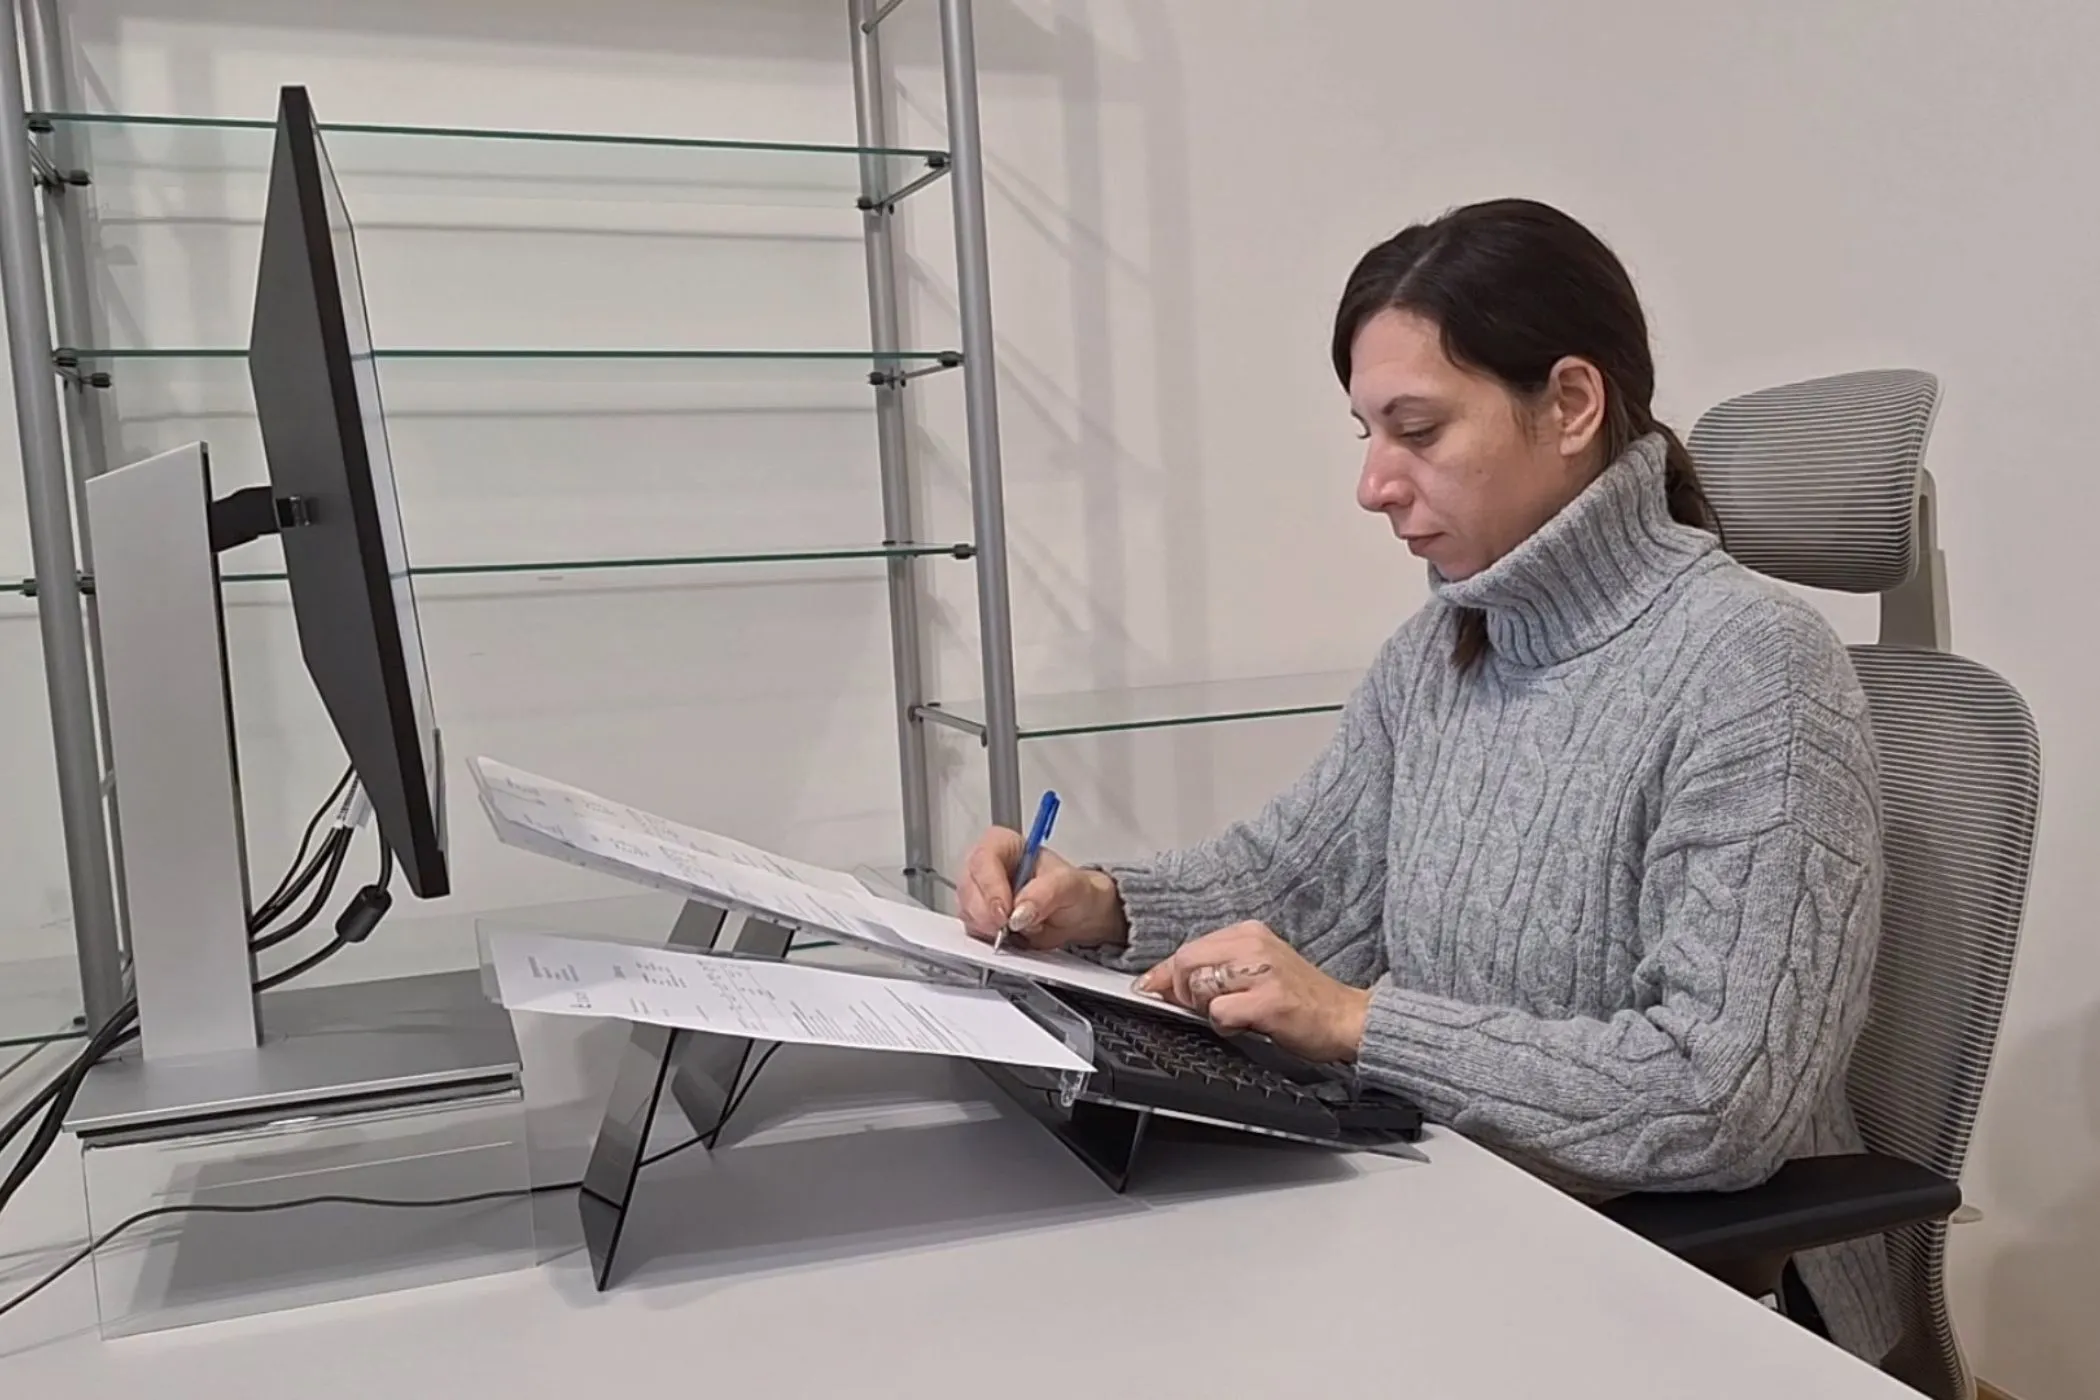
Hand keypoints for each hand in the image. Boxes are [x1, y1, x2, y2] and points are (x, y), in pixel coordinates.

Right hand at [957, 826, 1128, 950]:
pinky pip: (972, 928)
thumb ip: (1045, 893)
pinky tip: (1007, 935)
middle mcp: (987, 867)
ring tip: (1016, 929)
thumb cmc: (1073, 890)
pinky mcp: (980, 917)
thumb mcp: (1068, 885)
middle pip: (968, 885)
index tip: (1004, 910)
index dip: (990, 886)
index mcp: (1005, 845)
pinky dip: (986, 936)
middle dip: (985, 912)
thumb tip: (1019, 912)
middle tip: (1006, 927)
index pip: (984, 858)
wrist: (1078, 914)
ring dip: (986, 926)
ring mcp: (980, 892)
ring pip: (966, 909)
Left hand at [1134, 922, 1369, 1063]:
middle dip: (1183, 992)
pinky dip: (1225, 1024)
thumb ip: (1217, 970)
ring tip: (1235, 1014)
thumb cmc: (1301, 998)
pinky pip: (1220, 1013)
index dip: (1164, 972)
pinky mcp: (1269, 1000)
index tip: (1149, 987)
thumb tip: (1166, 984)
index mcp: (1249, 932)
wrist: (1346, 1017)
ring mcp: (1262, 970)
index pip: (1189, 947)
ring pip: (1200, 986)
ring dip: (1208, 1009)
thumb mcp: (1258, 970)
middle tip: (1203, 1008)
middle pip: (1186, 962)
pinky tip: (1246, 1024)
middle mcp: (1254, 944)